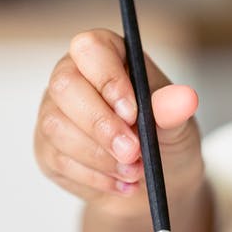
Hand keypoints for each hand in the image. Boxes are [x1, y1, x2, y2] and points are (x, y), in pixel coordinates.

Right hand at [35, 29, 203, 216]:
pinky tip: (120, 182)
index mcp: (107, 55)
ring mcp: (54, 112)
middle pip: (65, 86)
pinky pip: (58, 160)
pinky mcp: (47, 148)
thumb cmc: (164, 139)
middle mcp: (73, 77)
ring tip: (135, 171)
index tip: (133, 112)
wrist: (155, 181)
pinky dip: (95, 177)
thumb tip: (184, 99)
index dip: (108, 79)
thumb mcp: (178, 124)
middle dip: (101, 124)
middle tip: (133, 152)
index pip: (91, 48)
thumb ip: (173, 111)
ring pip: (57, 126)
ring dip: (100, 156)